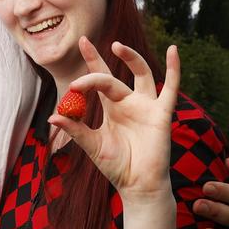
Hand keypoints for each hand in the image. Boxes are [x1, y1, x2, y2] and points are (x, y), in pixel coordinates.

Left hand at [49, 38, 179, 200]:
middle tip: (84, 43)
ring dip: (131, 58)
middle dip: (99, 59)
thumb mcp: (92, 146)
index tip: (81, 43)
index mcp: (112, 108)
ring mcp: (146, 106)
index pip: (99, 79)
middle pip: (114, 74)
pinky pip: (171, 88)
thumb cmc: (117, 167)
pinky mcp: (161, 114)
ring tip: (116, 46)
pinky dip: (174, 69)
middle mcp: (129, 102)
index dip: (91, 62)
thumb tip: (53, 116)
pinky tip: (173, 50)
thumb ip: (76, 129)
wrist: (138, 186)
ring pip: (141, 74)